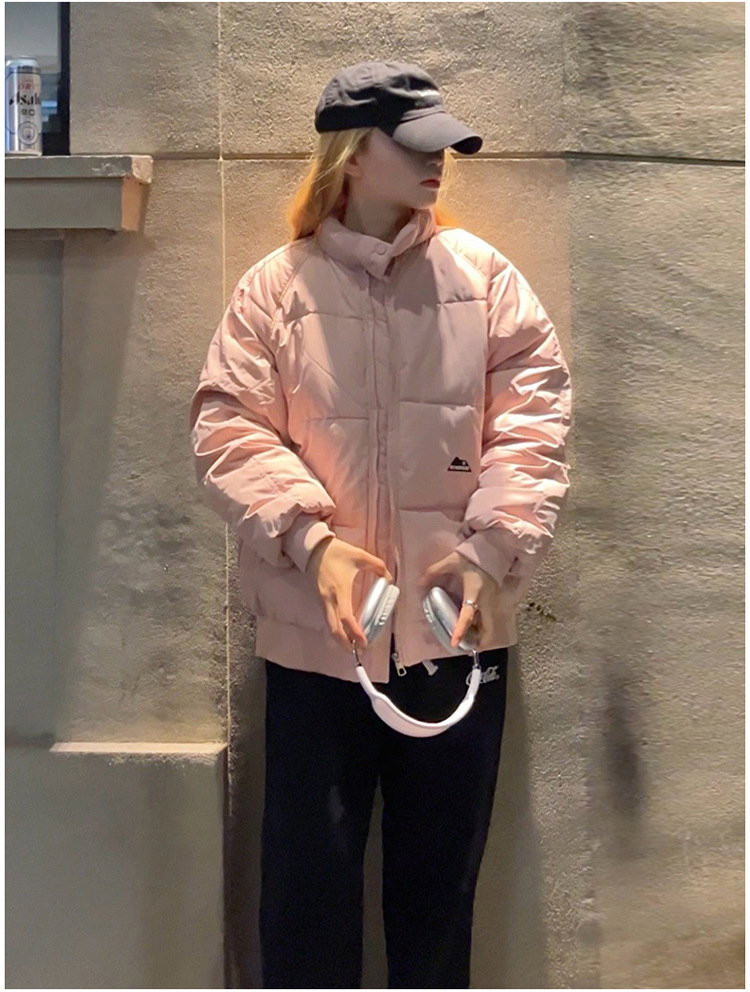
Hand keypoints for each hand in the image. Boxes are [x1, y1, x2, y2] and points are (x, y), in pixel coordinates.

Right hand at [307, 537, 392, 651]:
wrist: (313, 549)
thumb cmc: (337, 553)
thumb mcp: (360, 556)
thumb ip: (378, 566)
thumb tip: (389, 578)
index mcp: (340, 590)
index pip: (346, 617)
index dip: (355, 632)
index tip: (364, 642)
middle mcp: (329, 599)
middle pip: (334, 629)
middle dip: (345, 643)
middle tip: (359, 650)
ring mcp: (322, 601)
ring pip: (329, 626)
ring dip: (340, 638)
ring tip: (353, 645)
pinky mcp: (320, 600)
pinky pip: (328, 619)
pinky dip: (336, 629)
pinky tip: (345, 632)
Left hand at [417, 551, 514, 650]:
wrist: (492, 550)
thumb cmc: (472, 557)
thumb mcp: (451, 562)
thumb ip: (433, 573)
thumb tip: (419, 585)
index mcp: (475, 593)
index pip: (468, 615)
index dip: (461, 630)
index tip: (455, 643)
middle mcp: (486, 601)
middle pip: (488, 628)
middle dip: (480, 642)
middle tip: (468, 649)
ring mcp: (492, 602)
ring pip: (490, 625)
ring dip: (481, 636)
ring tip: (468, 643)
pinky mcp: (494, 600)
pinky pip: (488, 618)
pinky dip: (482, 627)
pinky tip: (471, 628)